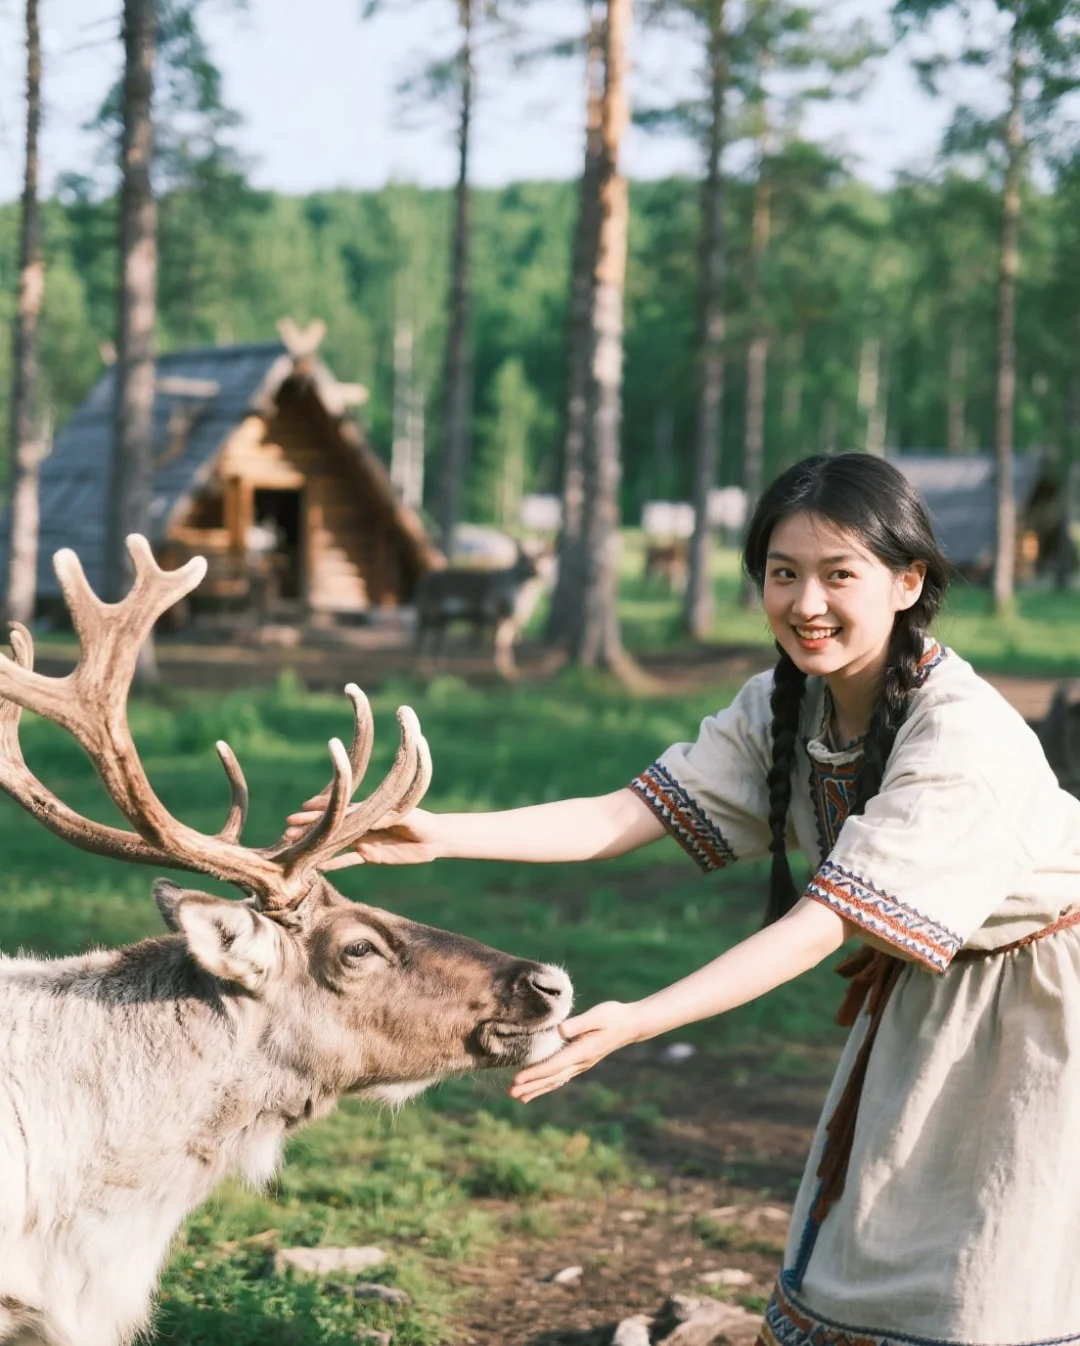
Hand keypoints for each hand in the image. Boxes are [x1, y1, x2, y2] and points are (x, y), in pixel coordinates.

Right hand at [283, 801, 442, 869]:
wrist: (433, 839)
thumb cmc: (420, 821)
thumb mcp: (403, 816)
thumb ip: (384, 817)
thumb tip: (366, 818)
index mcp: (368, 810)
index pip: (341, 809)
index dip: (322, 808)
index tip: (302, 807)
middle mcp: (362, 824)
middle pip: (332, 826)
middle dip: (310, 827)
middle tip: (287, 830)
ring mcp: (363, 840)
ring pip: (334, 843)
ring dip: (316, 845)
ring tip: (293, 846)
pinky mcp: (369, 856)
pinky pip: (348, 861)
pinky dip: (333, 864)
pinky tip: (317, 867)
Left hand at [508, 1001, 642, 1102]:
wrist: (630, 1025)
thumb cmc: (613, 1016)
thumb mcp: (598, 1015)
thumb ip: (579, 1023)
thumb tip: (560, 1029)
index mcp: (582, 1051)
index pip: (553, 1065)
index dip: (534, 1073)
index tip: (517, 1079)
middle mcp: (580, 1062)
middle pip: (551, 1078)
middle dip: (530, 1086)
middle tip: (510, 1093)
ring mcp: (581, 1065)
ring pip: (555, 1080)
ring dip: (536, 1089)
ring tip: (518, 1097)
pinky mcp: (581, 1062)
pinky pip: (561, 1077)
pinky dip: (547, 1085)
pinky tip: (538, 1089)